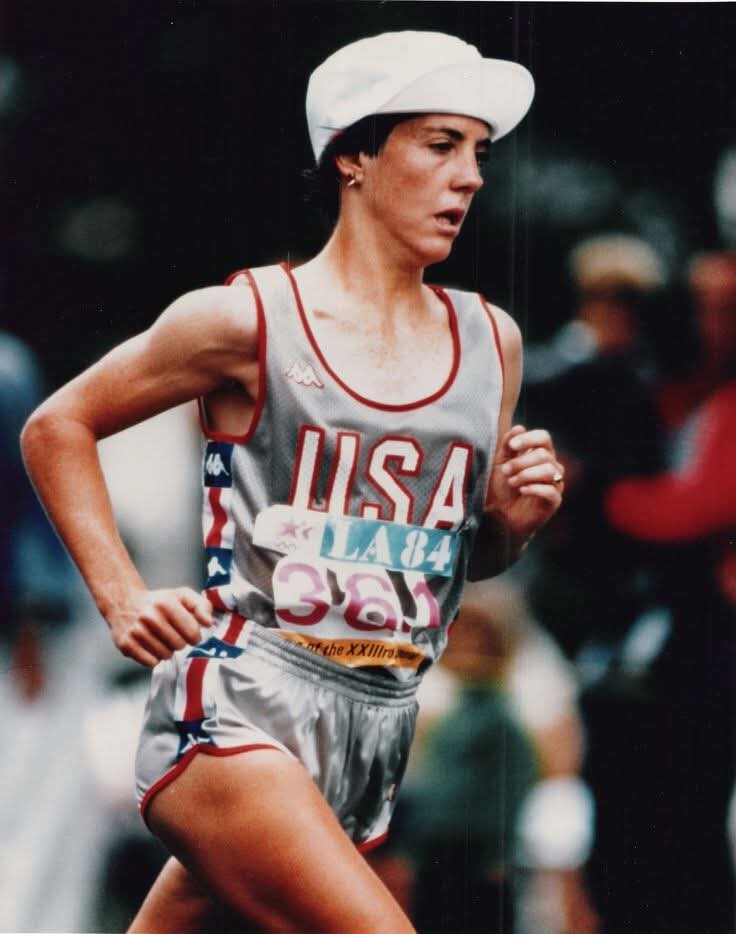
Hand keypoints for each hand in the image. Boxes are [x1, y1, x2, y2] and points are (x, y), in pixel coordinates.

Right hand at [107, 587, 213, 666]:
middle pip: (179, 645)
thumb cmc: (159, 602)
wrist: (124, 603)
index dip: (195, 636)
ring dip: (167, 650)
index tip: (190, 632)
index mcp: (166, 603)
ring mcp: (136, 631)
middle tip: (172, 634)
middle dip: (180, 642)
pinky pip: (151, 663)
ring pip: (165, 655)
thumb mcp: (182, 596)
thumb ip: (201, 606)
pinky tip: (150, 645)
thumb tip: (208, 623)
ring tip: (160, 638)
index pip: (192, 632)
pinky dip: (154, 658)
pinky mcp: (125, 644)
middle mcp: (149, 616)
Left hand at [488, 424, 563, 540]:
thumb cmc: (503, 489)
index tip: (513, 446)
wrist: (502, 517)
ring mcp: (556, 484)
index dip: (529, 439)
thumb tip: (519, 427)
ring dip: (526, 475)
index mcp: (540, 455)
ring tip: (512, 482)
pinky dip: (534, 488)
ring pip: (549, 471)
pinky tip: (522, 490)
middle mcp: (552, 467)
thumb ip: (509, 446)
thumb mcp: (501, 464)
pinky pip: (550, 490)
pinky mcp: (554, 501)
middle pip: (544, 455)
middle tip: (505, 471)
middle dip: (521, 462)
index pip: (544, 438)